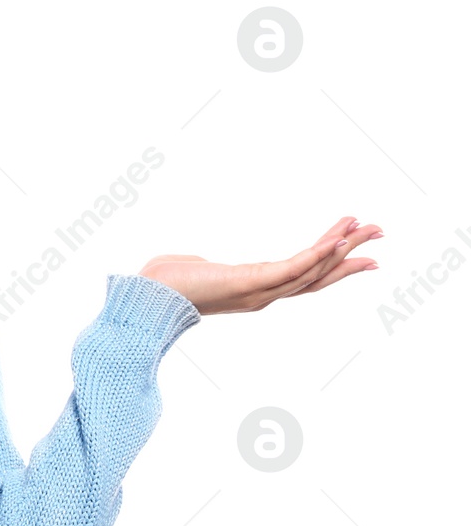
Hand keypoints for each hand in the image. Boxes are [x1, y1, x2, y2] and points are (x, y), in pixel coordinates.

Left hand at [138, 216, 381, 316]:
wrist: (146, 298)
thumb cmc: (162, 284)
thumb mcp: (193, 269)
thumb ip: (205, 266)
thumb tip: (198, 263)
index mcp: (255, 291)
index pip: (303, 277)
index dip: (332, 264)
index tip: (357, 248)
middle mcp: (264, 295)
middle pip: (318, 274)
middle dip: (350, 253)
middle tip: (379, 232)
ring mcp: (260, 291)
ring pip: (312, 270)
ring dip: (341, 247)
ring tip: (367, 227)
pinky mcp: (251, 282)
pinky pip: (291, 268)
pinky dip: (315, 255)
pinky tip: (336, 240)